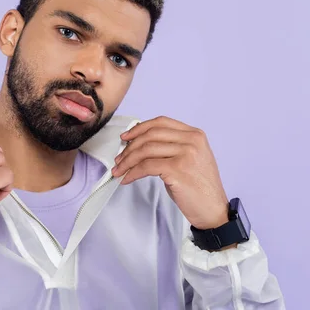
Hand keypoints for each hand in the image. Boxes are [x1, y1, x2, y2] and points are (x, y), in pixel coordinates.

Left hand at [111, 116, 228, 229]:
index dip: (139, 128)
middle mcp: (191, 141)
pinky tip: (127, 178)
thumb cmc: (199, 187)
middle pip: (150, 135)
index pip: (161, 122)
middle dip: (130, 147)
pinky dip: (132, 172)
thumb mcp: (189, 158)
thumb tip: (139, 144)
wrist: (213, 210)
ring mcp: (185, 154)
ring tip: (119, 170)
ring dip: (127, 161)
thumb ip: (171, 146)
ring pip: (146, 150)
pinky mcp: (177, 169)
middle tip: (119, 158)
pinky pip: (146, 166)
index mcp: (195, 134)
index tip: (125, 137)